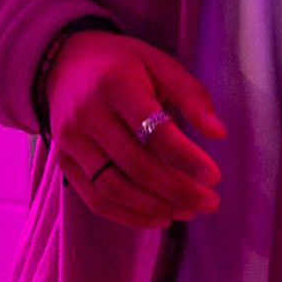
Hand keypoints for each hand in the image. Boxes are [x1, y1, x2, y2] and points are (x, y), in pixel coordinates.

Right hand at [46, 31, 225, 230]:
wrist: (64, 64)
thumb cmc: (122, 65)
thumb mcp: (160, 64)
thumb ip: (191, 95)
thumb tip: (218, 134)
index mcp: (116, 84)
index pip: (154, 129)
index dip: (186, 157)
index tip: (214, 176)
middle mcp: (88, 115)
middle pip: (135, 165)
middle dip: (177, 190)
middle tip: (210, 202)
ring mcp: (71, 142)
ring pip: (114, 188)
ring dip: (155, 207)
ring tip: (188, 211)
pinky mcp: (64, 162)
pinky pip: (96, 199)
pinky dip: (130, 216)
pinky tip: (160, 217)